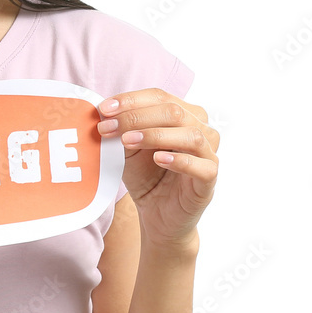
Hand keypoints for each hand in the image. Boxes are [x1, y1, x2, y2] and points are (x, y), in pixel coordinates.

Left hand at [96, 88, 218, 250]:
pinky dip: (180, 161)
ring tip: (128, 141)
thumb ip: (120, 129)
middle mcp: (200, 129)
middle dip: (136, 117)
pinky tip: (159, 159)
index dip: (131, 100)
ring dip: (155, 134)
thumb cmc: (145, 176)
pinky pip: (203, 166)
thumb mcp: (127, 148)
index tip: (103, 109)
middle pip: (173, 111)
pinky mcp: (210, 180)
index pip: (159, 96)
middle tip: (107, 127)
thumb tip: (101, 112)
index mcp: (182, 114)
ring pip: (190, 135)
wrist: (157, 215)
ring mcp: (208, 154)